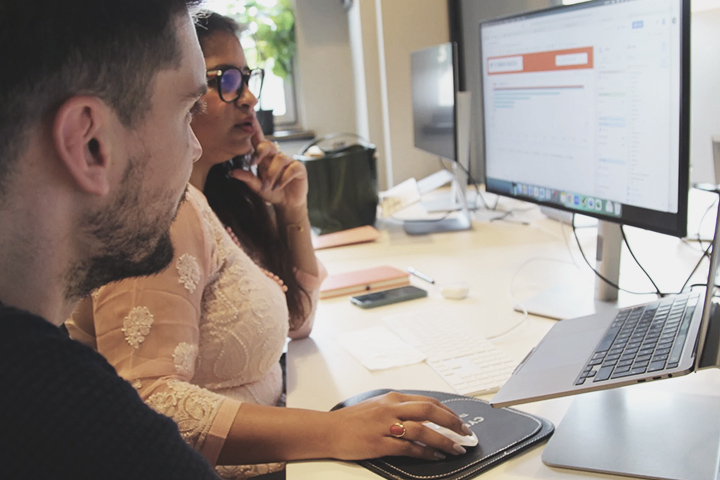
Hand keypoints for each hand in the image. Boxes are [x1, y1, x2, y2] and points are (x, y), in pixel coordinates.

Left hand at [229, 116, 307, 209]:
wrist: (288, 204)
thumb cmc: (272, 192)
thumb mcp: (257, 187)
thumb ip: (248, 179)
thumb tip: (233, 172)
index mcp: (265, 158)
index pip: (258, 140)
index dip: (254, 127)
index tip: (249, 114)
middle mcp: (276, 156)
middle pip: (268, 145)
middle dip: (261, 152)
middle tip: (255, 163)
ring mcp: (289, 161)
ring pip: (279, 159)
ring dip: (271, 174)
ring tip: (268, 186)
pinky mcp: (299, 168)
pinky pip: (291, 168)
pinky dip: (283, 178)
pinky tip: (278, 186)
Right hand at [326, 391, 471, 460]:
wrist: (328, 430)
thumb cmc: (352, 421)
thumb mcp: (378, 407)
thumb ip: (399, 409)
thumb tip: (423, 418)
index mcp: (393, 398)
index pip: (428, 401)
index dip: (448, 412)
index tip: (460, 422)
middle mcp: (391, 408)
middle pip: (430, 411)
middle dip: (453, 423)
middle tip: (466, 434)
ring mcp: (386, 425)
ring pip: (423, 430)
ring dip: (443, 440)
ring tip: (456, 449)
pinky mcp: (380, 443)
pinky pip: (409, 447)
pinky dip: (425, 452)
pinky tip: (435, 456)